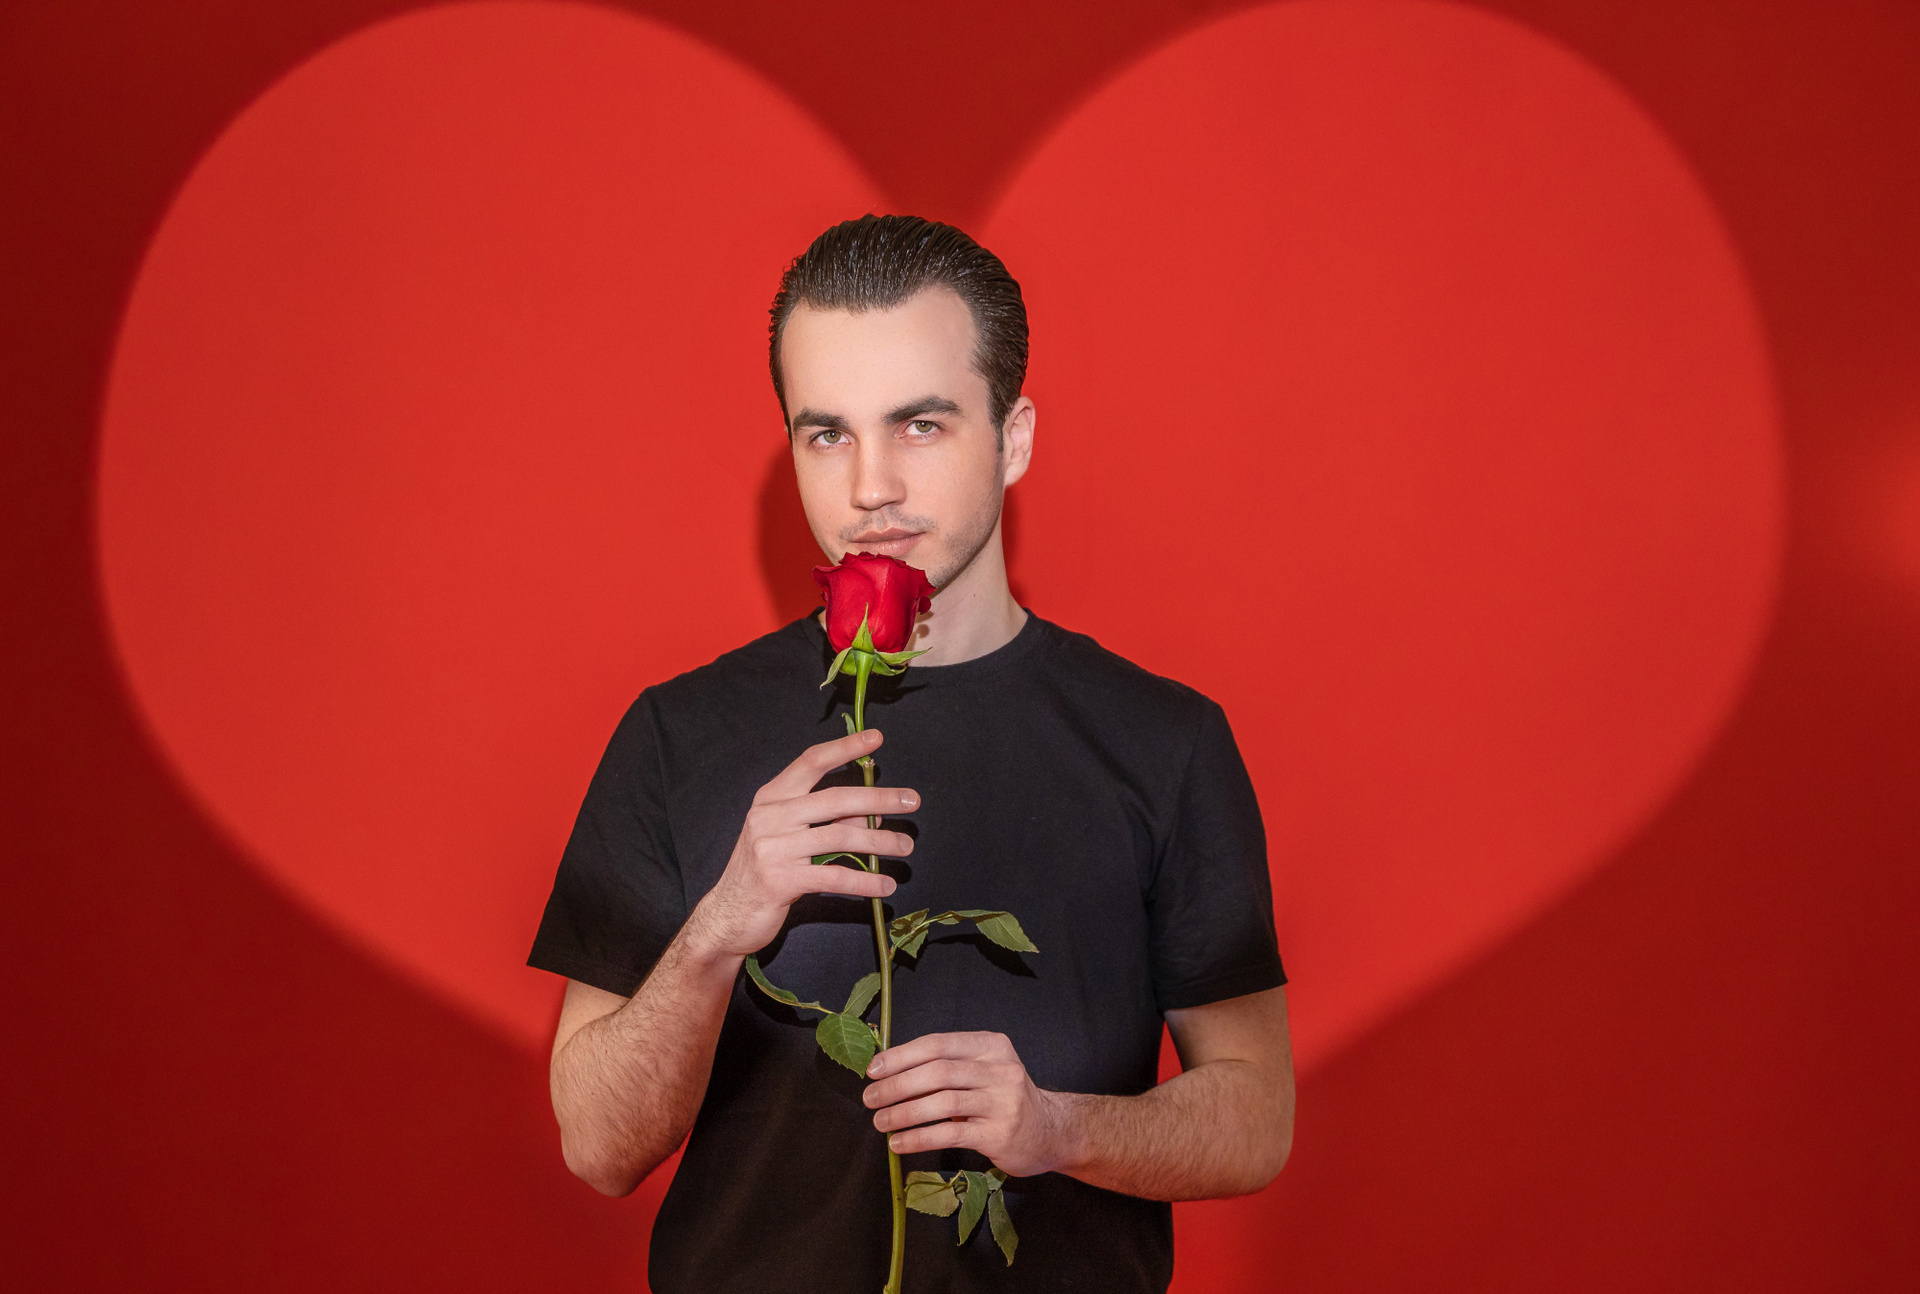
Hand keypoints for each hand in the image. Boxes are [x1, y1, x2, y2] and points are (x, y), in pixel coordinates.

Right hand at [685, 728, 915, 958]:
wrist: (728, 914)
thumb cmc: (763, 870)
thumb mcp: (789, 837)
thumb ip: (826, 820)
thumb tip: (873, 811)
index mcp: (771, 797)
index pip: (811, 762)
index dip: (844, 748)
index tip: (875, 738)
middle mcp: (770, 816)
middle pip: (835, 799)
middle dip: (879, 797)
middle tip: (912, 801)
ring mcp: (774, 847)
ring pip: (840, 836)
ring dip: (880, 842)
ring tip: (905, 847)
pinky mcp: (781, 880)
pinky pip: (834, 876)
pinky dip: (865, 880)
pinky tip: (885, 885)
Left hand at [863, 1031, 1070, 1177]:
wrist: (1050, 1132)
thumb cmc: (1003, 1099)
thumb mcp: (983, 1071)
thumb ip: (948, 1066)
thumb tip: (890, 1070)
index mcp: (991, 1045)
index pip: (938, 1044)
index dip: (901, 1056)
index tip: (873, 1070)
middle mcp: (1000, 1069)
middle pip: (938, 1071)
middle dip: (897, 1085)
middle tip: (870, 1098)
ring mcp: (1002, 1102)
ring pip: (942, 1101)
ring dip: (903, 1112)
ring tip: (879, 1122)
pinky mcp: (999, 1134)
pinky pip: (950, 1133)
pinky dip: (919, 1137)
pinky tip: (899, 1142)